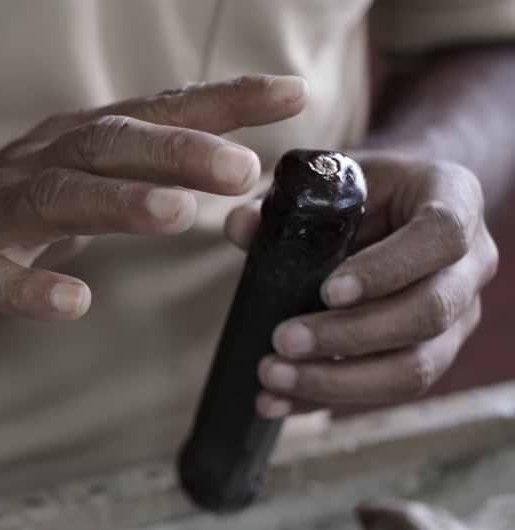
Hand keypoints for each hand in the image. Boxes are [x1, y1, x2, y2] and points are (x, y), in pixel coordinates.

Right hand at [0, 75, 308, 341]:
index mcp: (73, 144)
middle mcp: (37, 164)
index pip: (154, 113)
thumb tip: (235, 164)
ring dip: (116, 203)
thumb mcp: (81, 183)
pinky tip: (72, 301)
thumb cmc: (8, 214)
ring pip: (55, 197)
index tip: (291, 94)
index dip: (221, 102)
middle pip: (109, 145)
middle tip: (243, 169)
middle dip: (177, 152)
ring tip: (174, 214)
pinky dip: (30, 287)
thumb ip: (145, 173)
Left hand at [225, 153, 498, 415]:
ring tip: (273, 376)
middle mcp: (470, 263)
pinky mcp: (435, 353)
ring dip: (338, 381)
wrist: (396, 209)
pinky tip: (276, 401)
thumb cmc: (364, 190)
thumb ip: (285, 200)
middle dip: (350, 336)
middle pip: (429, 313)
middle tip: (283, 341)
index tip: (328, 291)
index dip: (387, 269)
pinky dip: (327, 398)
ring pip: (417, 367)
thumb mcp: (332, 179)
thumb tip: (240, 227)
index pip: (439, 236)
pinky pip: (389, 390)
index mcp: (454, 201)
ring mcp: (459, 315)